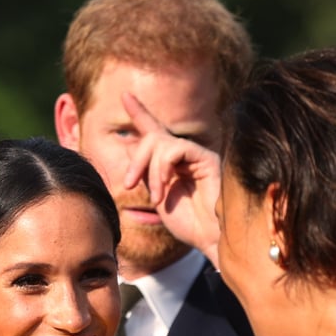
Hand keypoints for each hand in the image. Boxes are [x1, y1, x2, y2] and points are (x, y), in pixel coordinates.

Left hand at [122, 92, 221, 267]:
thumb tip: (129, 145)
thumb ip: (147, 173)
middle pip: (152, 137)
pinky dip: (162, 169)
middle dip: (136, 160)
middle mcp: (186, 155)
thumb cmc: (189, 225)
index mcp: (174, 163)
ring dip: (151, 171)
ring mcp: (197, 155)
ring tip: (156, 198)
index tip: (125, 95)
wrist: (211, 240)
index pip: (155, 132)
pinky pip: (175, 149)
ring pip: (160, 143)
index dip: (140, 113)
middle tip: (130, 185)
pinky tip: (164, 190)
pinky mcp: (206, 157)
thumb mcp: (159, 197)